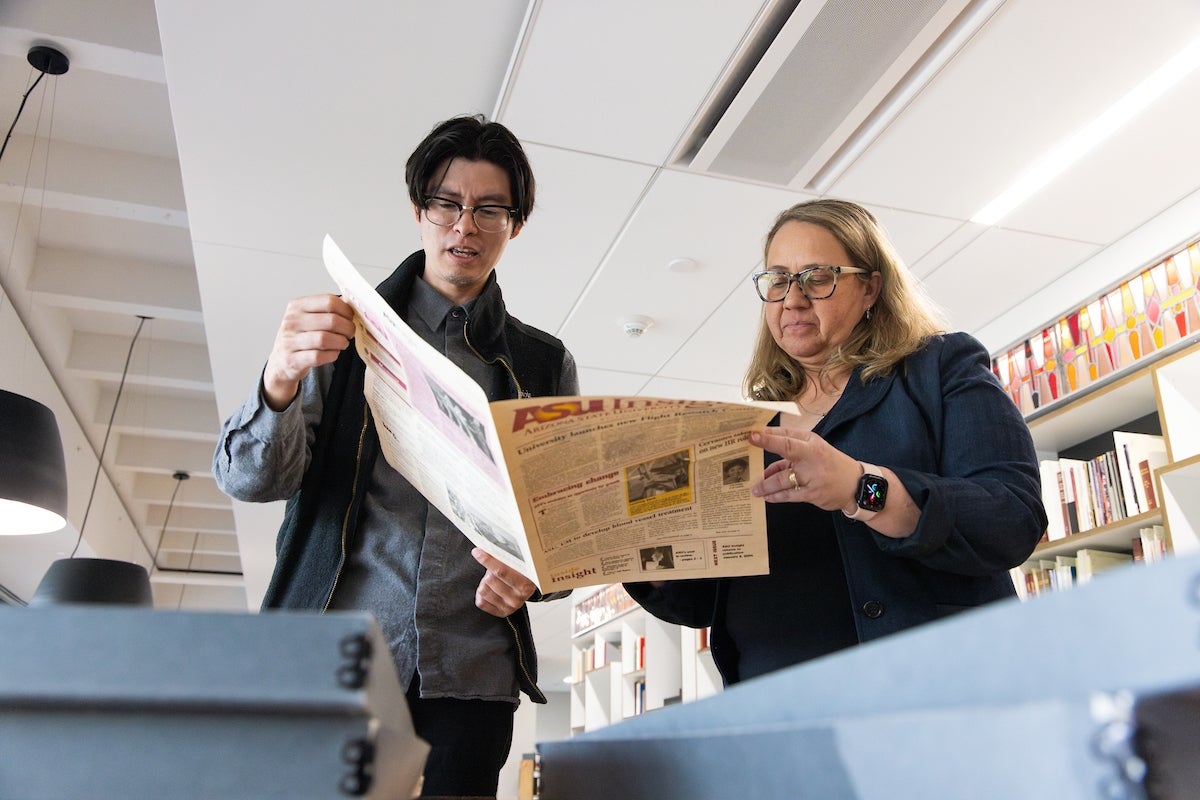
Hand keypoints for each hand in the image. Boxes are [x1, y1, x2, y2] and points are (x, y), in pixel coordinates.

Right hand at [262, 294, 356, 409]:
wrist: (280, 361)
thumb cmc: (299, 337)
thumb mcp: (307, 318)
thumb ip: (326, 310)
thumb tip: (350, 304)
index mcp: (297, 306)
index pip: (329, 301)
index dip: (346, 310)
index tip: (351, 317)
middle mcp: (291, 321)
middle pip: (331, 321)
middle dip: (347, 328)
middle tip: (350, 332)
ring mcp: (289, 341)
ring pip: (325, 339)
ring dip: (341, 342)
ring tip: (343, 343)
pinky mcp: (292, 359)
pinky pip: (319, 356)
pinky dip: (332, 355)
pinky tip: (333, 353)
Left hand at [472, 548, 536, 617]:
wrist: (525, 590)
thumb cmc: (519, 574)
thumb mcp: (517, 565)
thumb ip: (505, 559)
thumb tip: (486, 549)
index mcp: (525, 583)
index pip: (501, 571)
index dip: (487, 560)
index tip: (478, 553)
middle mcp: (519, 597)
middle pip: (490, 579)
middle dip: (488, 572)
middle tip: (493, 571)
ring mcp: (510, 606)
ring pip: (483, 590)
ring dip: (484, 583)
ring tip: (493, 581)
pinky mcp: (501, 613)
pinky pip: (481, 602)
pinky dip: (481, 594)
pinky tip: (490, 590)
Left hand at [748, 427, 859, 511]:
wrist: (856, 485)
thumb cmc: (829, 465)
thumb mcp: (814, 451)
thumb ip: (790, 455)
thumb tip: (765, 465)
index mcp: (811, 442)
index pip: (787, 434)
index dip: (768, 433)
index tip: (752, 432)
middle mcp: (812, 456)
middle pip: (787, 448)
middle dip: (768, 443)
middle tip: (749, 443)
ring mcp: (812, 475)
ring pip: (782, 478)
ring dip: (766, 485)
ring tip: (755, 489)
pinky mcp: (813, 493)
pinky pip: (789, 495)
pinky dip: (776, 496)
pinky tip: (767, 497)